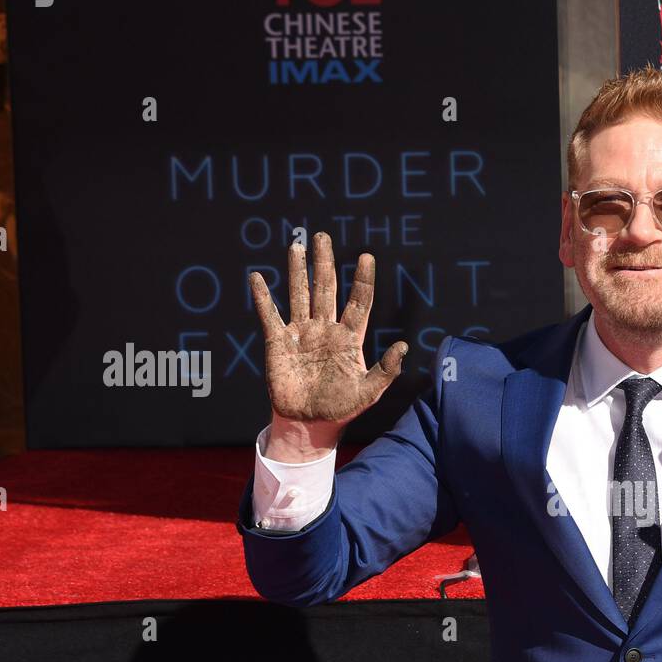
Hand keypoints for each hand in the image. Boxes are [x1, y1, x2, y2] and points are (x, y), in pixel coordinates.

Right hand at [248, 231, 405, 426]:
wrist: (310, 424)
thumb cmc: (342, 409)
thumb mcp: (369, 393)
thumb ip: (386, 371)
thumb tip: (404, 346)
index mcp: (349, 338)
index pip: (359, 302)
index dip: (362, 280)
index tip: (367, 256)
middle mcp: (325, 329)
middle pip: (326, 289)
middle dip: (325, 262)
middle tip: (322, 237)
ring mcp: (301, 334)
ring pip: (300, 294)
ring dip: (297, 270)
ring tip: (297, 246)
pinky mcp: (278, 343)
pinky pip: (270, 315)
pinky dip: (262, 297)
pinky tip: (257, 278)